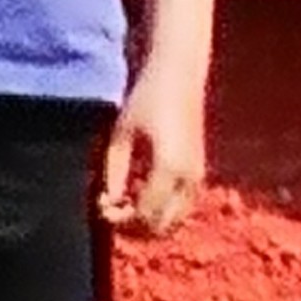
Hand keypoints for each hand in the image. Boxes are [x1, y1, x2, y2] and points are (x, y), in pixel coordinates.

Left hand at [100, 56, 206, 236]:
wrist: (178, 75)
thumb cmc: (145, 98)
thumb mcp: (121, 133)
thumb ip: (114, 171)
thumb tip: (109, 201)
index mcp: (167, 168)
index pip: (145, 215)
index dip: (120, 218)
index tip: (102, 204)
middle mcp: (188, 177)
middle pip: (163, 225)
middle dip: (135, 226)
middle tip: (113, 209)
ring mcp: (197, 175)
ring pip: (176, 220)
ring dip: (150, 219)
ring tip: (126, 201)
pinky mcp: (199, 171)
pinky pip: (182, 206)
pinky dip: (162, 209)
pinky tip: (141, 192)